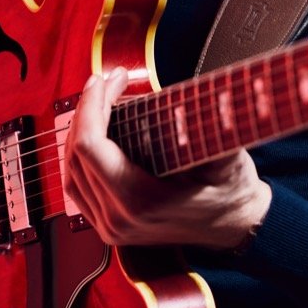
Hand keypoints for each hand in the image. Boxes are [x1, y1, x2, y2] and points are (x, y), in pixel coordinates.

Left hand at [63, 66, 272, 249]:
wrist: (235, 226)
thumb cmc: (231, 191)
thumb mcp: (227, 156)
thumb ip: (212, 127)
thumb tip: (209, 94)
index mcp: (139, 201)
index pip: (90, 146)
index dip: (91, 106)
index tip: (104, 80)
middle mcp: (118, 219)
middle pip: (76, 155)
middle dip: (87, 110)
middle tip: (108, 81)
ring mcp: (111, 227)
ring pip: (72, 171)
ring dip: (80, 130)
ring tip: (99, 99)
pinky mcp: (110, 227)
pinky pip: (78, 187)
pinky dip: (79, 155)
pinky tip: (93, 131)